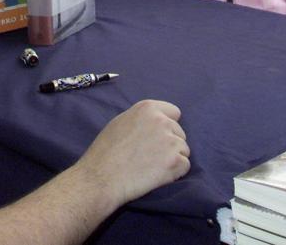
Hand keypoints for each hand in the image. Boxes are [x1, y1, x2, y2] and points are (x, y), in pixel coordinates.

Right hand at [76, 99, 190, 207]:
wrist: (101, 178)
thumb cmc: (105, 152)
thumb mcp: (120, 123)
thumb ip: (142, 119)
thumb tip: (157, 121)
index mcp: (148, 108)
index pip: (174, 113)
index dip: (167, 126)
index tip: (157, 138)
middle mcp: (162, 121)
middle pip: (179, 133)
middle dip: (170, 144)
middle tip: (150, 157)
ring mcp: (170, 141)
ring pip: (183, 150)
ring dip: (173, 159)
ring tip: (151, 167)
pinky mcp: (175, 161)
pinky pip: (184, 166)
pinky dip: (175, 173)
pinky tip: (156, 176)